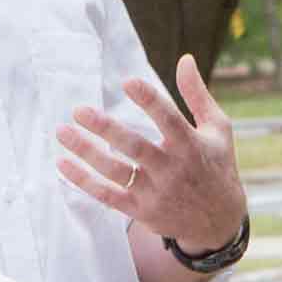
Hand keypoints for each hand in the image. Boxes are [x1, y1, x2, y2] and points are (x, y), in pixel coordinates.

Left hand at [56, 53, 243, 254]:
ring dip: (86, 152)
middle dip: (105, 129)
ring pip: (116, 171)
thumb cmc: (217, 166)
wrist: (219, 222)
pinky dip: (84, 182)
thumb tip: (185, 59)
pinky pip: (107, 196)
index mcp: (191, 146)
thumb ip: (197, 95)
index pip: (169, 120)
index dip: (149, 101)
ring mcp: (155, 193)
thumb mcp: (217, 129)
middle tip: (79, 110)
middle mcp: (171, 170)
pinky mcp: (141, 211)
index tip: (127, 82)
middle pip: (134, 147)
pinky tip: (63, 164)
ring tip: (62, 132)